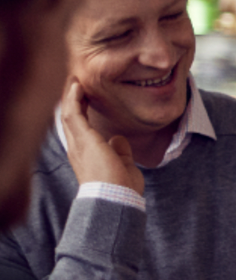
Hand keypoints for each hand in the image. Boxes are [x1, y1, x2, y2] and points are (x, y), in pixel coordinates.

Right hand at [60, 79, 143, 193]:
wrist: (116, 197)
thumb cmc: (122, 187)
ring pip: (69, 114)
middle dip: (73, 102)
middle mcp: (77, 149)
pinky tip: (78, 86)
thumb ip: (120, 150)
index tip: (86, 99)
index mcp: (87, 155)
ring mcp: (78, 143)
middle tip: (77, 86)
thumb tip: (118, 138)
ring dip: (72, 97)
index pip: (80, 130)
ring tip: (76, 82)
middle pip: (70, 120)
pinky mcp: (82, 138)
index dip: (81, 113)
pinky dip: (74, 99)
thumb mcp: (123, 164)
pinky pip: (73, 113)